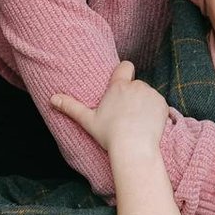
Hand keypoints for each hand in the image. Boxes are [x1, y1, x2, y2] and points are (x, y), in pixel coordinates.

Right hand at [50, 61, 169, 160]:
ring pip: (147, 95)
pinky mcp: (163, 104)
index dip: (124, 71)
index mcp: (119, 86)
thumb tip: (52, 99)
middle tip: (125, 114)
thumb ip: (70, 107)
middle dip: (132, 95)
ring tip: (136, 121)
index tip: (122, 80)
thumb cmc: (109, 134)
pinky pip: (159, 105)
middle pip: (135, 85)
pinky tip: (147, 125)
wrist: (134, 147)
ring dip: (144, 104)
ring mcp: (151, 94)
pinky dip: (155, 112)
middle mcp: (136, 86)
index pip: (125, 66)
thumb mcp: (88, 120)